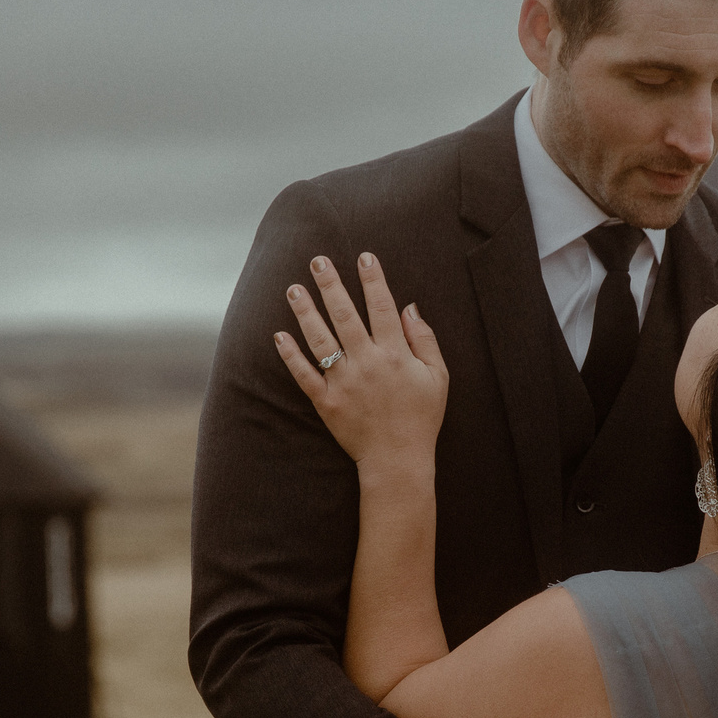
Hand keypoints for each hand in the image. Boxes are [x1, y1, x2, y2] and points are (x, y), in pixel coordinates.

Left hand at [274, 252, 448, 467]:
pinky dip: (290, 356)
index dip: (373, 279)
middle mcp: (367, 363)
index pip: (382, 307)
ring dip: (305, 312)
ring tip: (293, 289)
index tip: (364, 257)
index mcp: (395, 354)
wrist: (398, 460)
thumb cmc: (421, 417)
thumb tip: (409, 307)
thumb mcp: (437, 377)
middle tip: (317, 261)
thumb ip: (424, 340)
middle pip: (345, 315)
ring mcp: (344, 383)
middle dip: (331, 284)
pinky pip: (304, 375)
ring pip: (320, 340)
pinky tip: (279, 335)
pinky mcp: (326, 402)